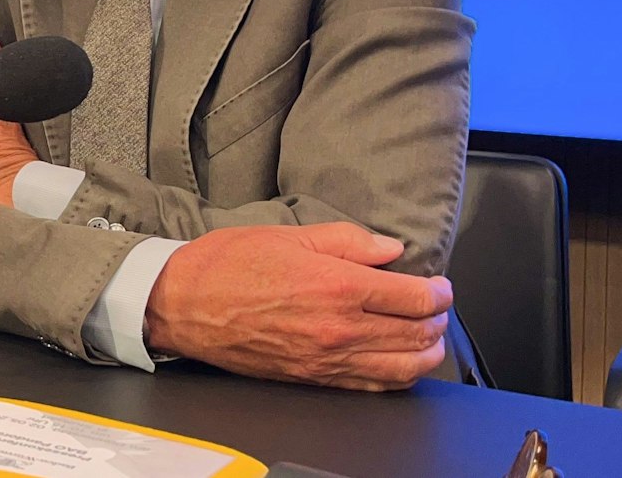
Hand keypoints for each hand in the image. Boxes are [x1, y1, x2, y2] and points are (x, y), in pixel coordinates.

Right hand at [143, 222, 453, 390]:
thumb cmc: (226, 265)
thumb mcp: (289, 235)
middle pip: (417, 333)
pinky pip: (372, 386)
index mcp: (338, 285)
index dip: (438, 291)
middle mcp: (340, 327)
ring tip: (429, 337)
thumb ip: (348, 241)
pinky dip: (398, 377)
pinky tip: (400, 364)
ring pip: (404, 367)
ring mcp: (328, 359)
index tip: (440, 284)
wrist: (181, 304)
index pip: (416, 296)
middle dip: (437, 319)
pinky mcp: (313, 378)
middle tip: (437, 306)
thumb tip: (391, 249)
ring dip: (427, 352)